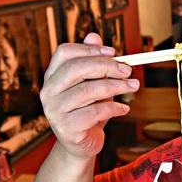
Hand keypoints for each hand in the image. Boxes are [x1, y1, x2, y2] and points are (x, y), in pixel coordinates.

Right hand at [40, 33, 138, 158]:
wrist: (82, 144)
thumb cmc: (89, 111)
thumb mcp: (93, 84)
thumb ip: (93, 63)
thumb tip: (94, 36)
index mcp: (52, 76)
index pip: (65, 52)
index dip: (90, 50)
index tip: (114, 52)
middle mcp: (49, 92)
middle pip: (76, 68)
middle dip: (107, 66)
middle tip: (128, 70)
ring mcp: (54, 111)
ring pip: (88, 90)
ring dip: (116, 86)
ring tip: (133, 87)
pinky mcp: (66, 128)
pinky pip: (95, 112)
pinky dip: (114, 108)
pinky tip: (124, 108)